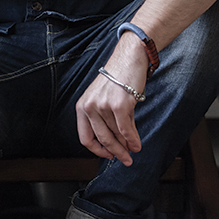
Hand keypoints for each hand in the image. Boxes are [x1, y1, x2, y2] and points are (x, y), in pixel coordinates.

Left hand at [76, 37, 147, 165]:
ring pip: (116, 135)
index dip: (97, 150)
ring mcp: (103, 106)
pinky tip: (137, 145)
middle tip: (125, 160)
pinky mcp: (118, 105)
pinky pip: (126, 130)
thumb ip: (104, 118)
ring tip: (134, 151)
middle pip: (102, 139)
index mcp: (82, 106)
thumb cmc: (118, 78)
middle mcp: (89, 107)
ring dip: (126, 146)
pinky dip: (133, 140)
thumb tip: (117, 142)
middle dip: (115, 152)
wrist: (129, 59)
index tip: (107, 155)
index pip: (85, 137)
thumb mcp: (103, 98)